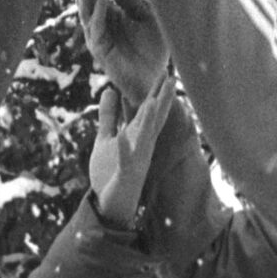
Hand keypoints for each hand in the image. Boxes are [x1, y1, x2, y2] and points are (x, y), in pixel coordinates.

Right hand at [77, 0, 168, 102]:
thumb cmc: (155, 52)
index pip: (97, 0)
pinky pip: (97, 27)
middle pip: (88, 5)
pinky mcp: (100, 50)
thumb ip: (135, 6)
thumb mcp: (149, 21)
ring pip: (86, 14)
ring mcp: (100, 39)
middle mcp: (104, 29)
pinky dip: (98, 11)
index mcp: (113, 21)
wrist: (155, 79)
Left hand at [89, 79, 176, 228]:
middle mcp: (141, 146)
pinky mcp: (124, 174)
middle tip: (171, 78)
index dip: (156, 92)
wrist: (109, 206)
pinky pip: (124, 160)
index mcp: (137, 136)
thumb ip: (108, 116)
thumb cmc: (110, 172)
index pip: (149, 111)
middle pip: (153, 120)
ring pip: (144, 137)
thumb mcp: (106, 139)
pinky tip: (120, 137)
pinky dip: (123, 149)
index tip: (165, 72)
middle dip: (162, 100)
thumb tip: (109, 89)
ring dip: (148, 120)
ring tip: (153, 101)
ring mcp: (135, 160)